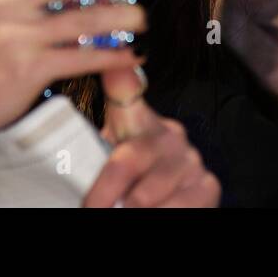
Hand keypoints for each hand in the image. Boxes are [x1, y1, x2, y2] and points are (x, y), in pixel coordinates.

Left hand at [82, 66, 220, 207]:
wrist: (167, 207)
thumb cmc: (131, 186)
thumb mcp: (109, 162)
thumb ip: (91, 151)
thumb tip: (68, 142)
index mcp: (140, 121)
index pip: (125, 88)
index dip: (117, 75)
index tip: (109, 61)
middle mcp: (169, 134)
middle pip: (127, 160)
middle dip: (104, 192)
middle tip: (90, 208)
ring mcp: (191, 159)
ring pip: (149, 192)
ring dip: (130, 208)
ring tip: (120, 212)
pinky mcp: (209, 186)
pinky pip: (180, 206)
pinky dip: (160, 214)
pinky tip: (150, 214)